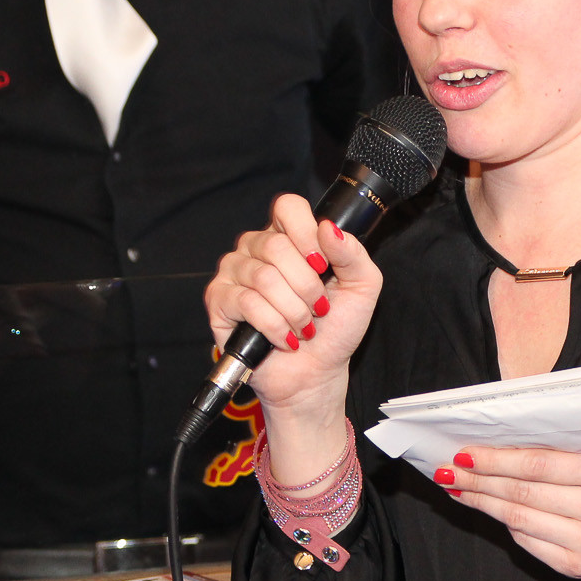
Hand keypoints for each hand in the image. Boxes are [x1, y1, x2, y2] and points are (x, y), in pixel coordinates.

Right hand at [205, 194, 381, 414]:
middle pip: (277, 246)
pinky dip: (275, 326)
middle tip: (318, 308)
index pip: (288, 207)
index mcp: (289, 237)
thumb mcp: (362, 287)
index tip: (323, 265)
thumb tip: (328, 227)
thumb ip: (352, 253)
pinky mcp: (219, 301)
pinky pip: (247, 303)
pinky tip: (285, 338)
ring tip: (304, 326)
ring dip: (294, 311)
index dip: (306, 234)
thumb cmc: (336, 329)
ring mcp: (234, 272)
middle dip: (307, 287)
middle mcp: (257, 249)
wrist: (317, 373)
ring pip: (264, 278)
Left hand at [432, 446, 580, 580]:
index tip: (465, 453)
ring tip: (459, 489)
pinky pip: (528, 542)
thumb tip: (497, 442)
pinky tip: (489, 510)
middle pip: (523, 493)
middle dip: (479, 481)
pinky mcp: (577, 568)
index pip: (538, 465)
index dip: (496, 460)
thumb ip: (560, 446)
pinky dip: (505, 524)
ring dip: (482, 503)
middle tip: (449, 471)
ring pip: (519, 519)